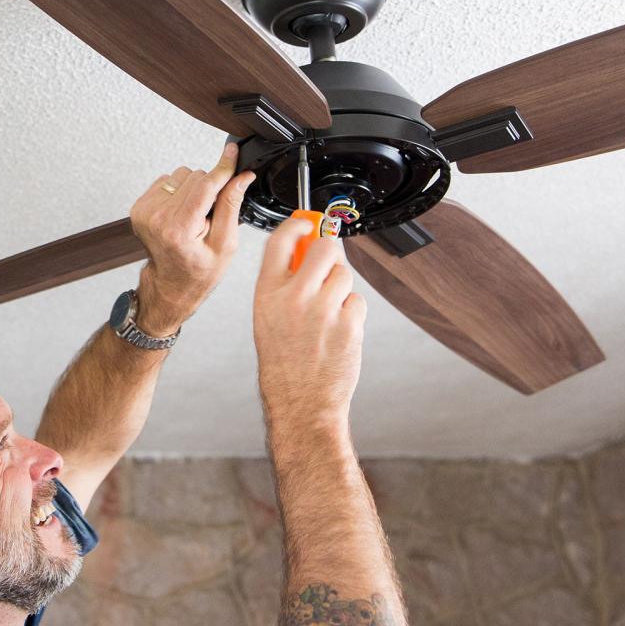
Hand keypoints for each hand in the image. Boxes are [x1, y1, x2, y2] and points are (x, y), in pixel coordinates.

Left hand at [129, 142, 255, 335]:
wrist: (172, 284)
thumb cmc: (199, 270)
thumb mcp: (226, 244)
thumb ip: (231, 205)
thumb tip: (241, 177)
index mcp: (179, 229)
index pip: (205, 185)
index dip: (223, 167)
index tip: (232, 152)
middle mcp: (157, 217)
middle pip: (195, 177)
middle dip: (209, 189)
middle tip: (210, 215)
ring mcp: (144, 211)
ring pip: (181, 175)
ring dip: (193, 189)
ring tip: (195, 216)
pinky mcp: (139, 206)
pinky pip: (167, 181)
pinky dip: (179, 192)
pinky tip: (182, 213)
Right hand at [253, 216, 367, 432]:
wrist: (302, 403)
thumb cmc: (284, 365)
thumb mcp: (268, 318)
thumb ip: (283, 284)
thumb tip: (308, 252)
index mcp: (268, 294)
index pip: (281, 241)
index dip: (298, 224)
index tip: (308, 222)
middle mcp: (295, 297)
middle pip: (323, 247)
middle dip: (331, 249)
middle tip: (330, 259)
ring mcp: (324, 310)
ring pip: (344, 275)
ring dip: (341, 287)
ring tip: (328, 312)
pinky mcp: (348, 324)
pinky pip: (357, 300)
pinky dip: (352, 311)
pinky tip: (338, 330)